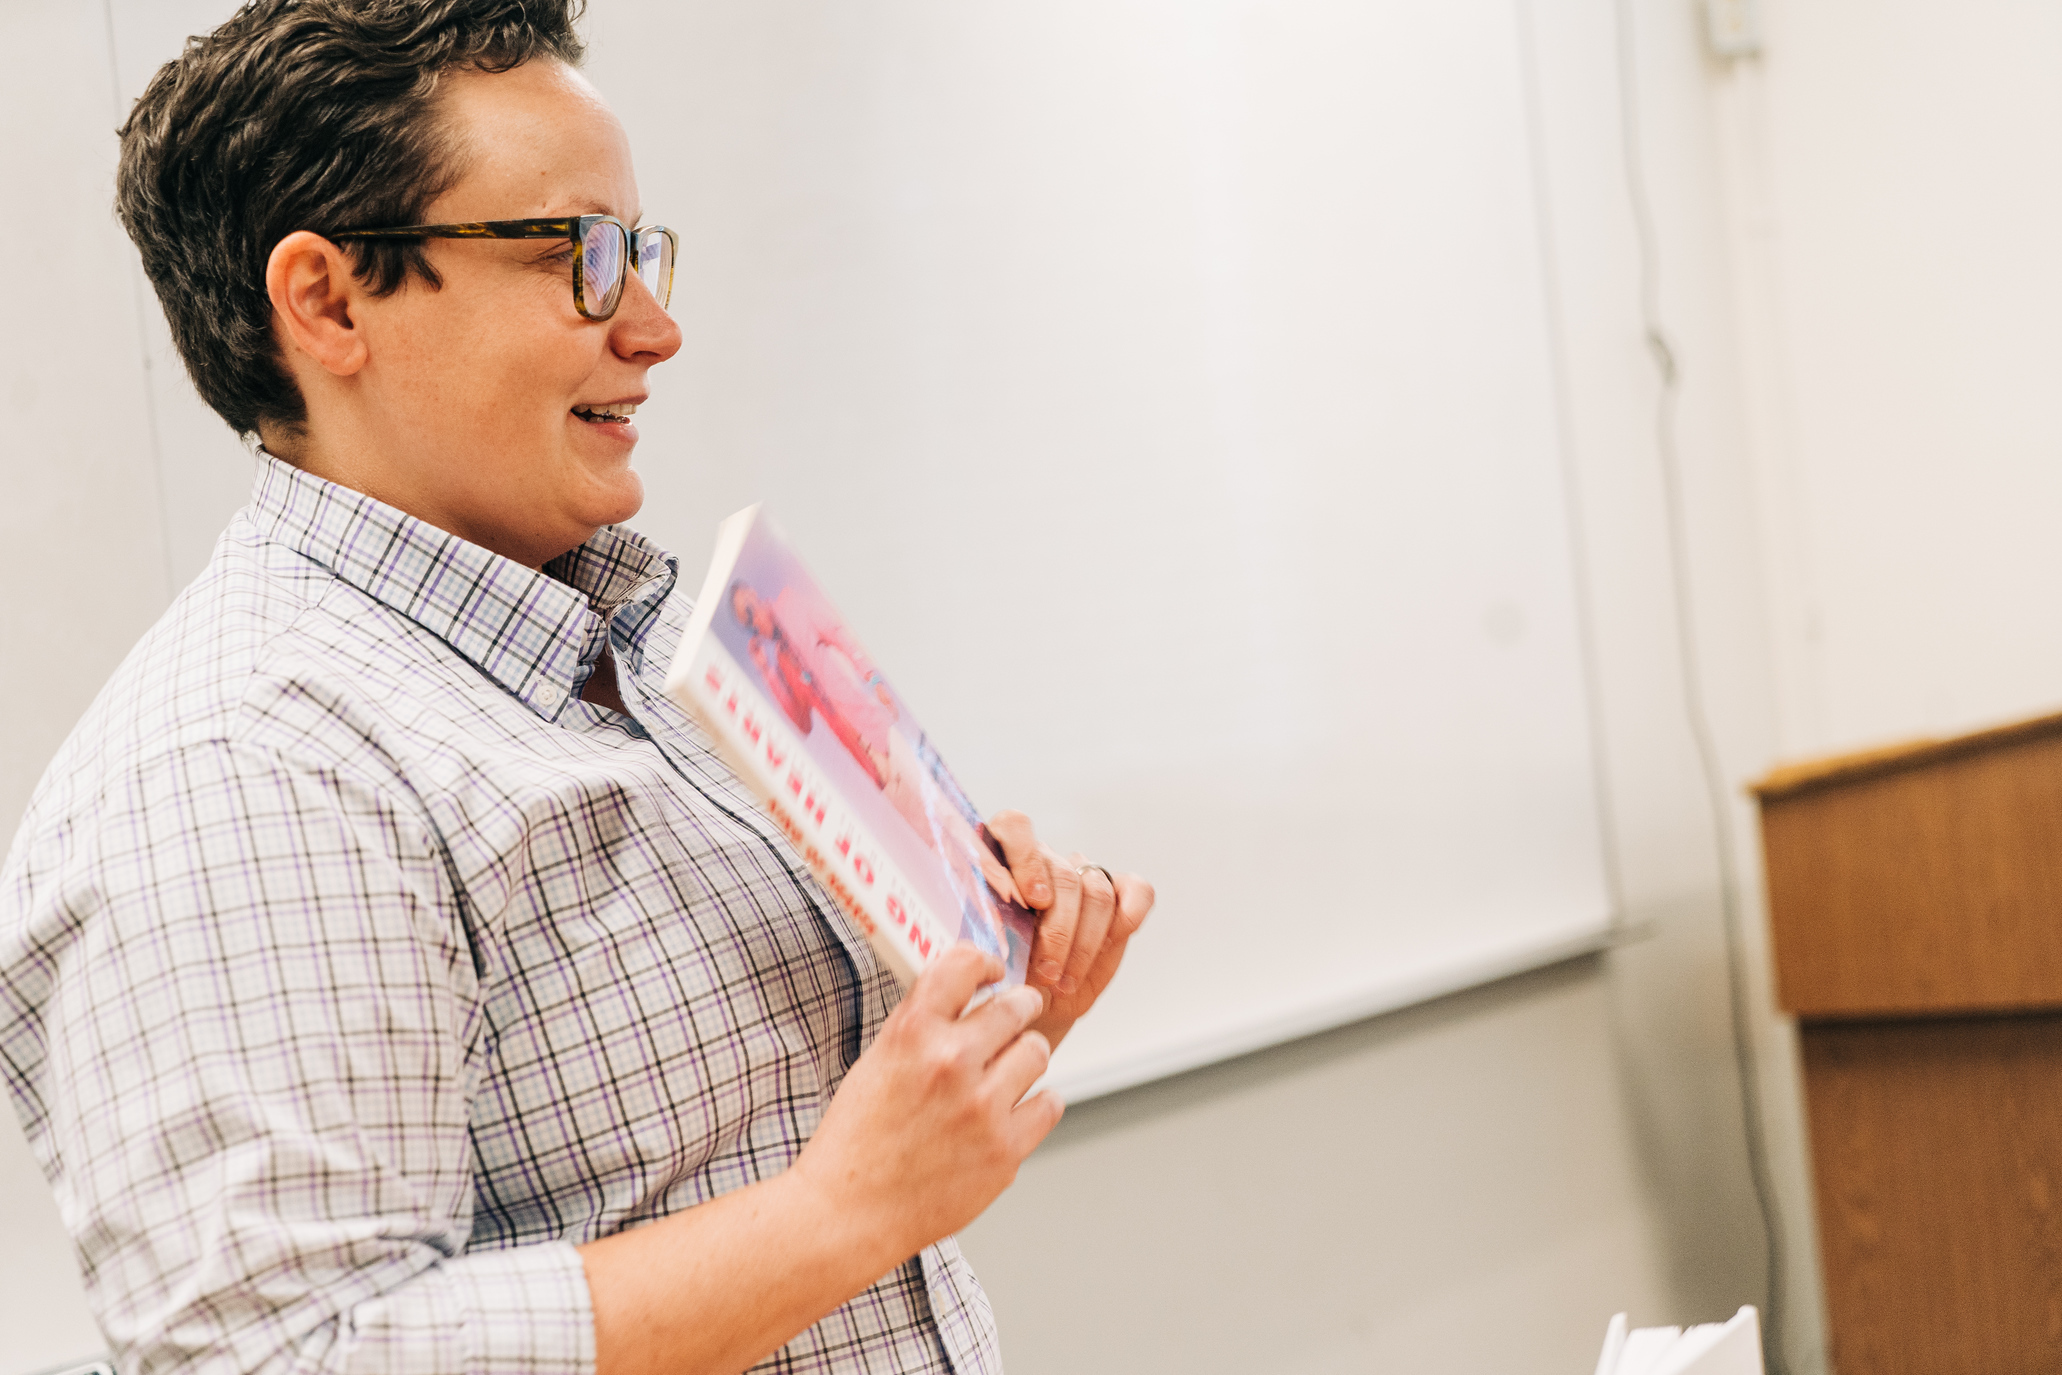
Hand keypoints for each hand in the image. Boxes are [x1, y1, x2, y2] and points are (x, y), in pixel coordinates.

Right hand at [790, 945, 1062, 1264]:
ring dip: (1026, 1057)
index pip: (965, 964)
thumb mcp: (877, 1062)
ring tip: (1007, 1073)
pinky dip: (1035, 1105)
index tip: (995, 971)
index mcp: (912, 1033)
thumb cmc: (857, 1140)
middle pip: (1016, 1006)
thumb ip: (922, 1025)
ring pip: (1038, 1052)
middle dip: (1019, 1008)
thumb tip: (969, 995)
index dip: (986, 963)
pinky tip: (1013, 1111)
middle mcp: (951, 1062)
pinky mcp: (1005, 1149)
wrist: (848, 1212)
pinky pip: (1050, 1104)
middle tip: (1016, 1017)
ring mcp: (982, 1107)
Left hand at [985, 811, 1154, 1045]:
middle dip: (1058, 930)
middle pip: (1062, 875)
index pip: (1015, 828)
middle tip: (1046, 971)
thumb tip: (989, 930)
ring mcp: (1082, 876)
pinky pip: (1136, 890)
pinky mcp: (1117, 896)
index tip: (1034, 901)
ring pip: (1096, 891)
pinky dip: (1131, 912)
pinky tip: (1118, 938)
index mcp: (1001, 860)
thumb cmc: (1001, 978)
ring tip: (1064, 980)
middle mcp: (1044, 862)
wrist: (1029, 1003)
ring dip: (1084, 943)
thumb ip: (985, 931)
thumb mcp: (984, 957)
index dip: (1027, 860)